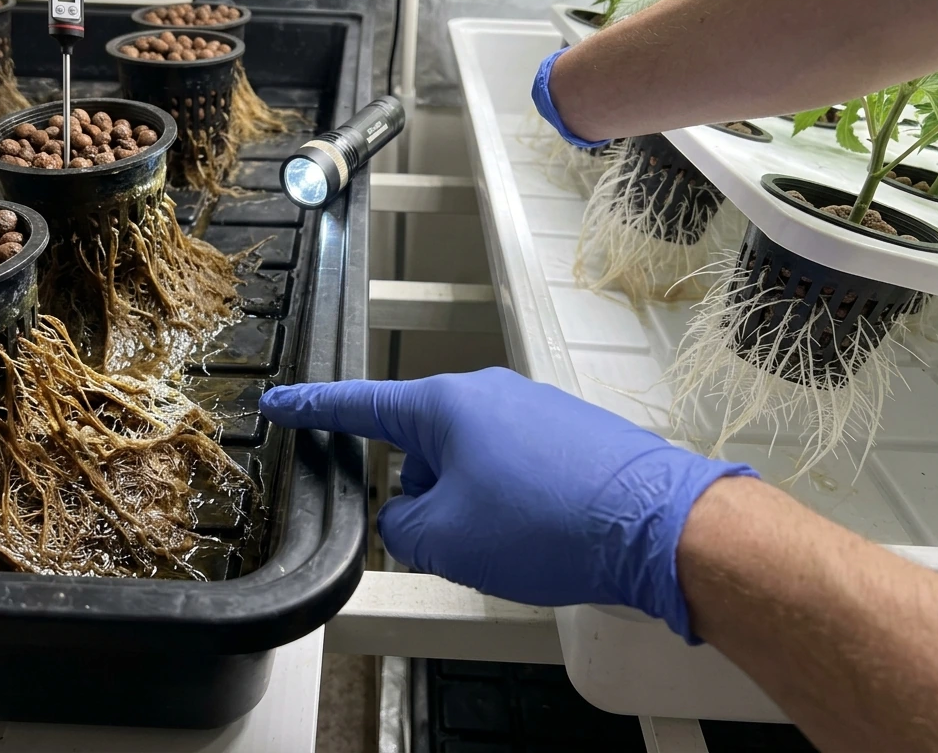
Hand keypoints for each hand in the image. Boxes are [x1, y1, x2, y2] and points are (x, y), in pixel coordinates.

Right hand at [260, 367, 756, 639]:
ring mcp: (532, 407)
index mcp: (444, 405)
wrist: (655, 523)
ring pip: (471, 462)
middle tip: (453, 541)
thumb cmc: (546, 522)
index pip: (359, 405)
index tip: (282, 402)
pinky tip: (540, 532)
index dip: (313, 408)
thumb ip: (403, 528)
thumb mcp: (446, 539)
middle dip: (424, 496)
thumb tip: (413, 520)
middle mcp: (486, 393)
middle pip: (423, 447)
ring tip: (511, 543)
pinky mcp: (568, 431)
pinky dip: (512, 502)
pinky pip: (515, 467)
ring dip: (471, 504)